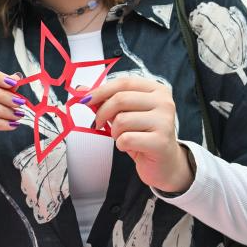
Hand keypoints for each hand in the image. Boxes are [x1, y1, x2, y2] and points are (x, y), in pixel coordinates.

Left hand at [86, 76, 193, 193]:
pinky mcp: (160, 142)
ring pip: (121, 120)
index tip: (85, 100)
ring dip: (114, 132)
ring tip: (123, 137)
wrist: (164, 163)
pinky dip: (121, 144)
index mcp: (157, 90)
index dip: (101, 90)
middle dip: (102, 113)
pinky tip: (130, 146)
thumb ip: (106, 100)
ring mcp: (165, 122)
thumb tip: (82, 90)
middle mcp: (164, 103)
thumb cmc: (143, 135)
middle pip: (121, 99)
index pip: (124, 83)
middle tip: (98, 124)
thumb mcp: (125, 114)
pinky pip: (126, 139)